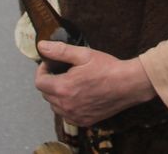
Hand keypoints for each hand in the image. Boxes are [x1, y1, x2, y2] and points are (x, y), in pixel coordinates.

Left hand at [34, 41, 156, 126]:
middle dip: (50, 82)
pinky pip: (67, 116)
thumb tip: (41, 46)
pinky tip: (78, 96)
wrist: (129, 84)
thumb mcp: (83, 54)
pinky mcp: (84, 121)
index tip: (50, 65)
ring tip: (71, 84)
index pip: (39, 82)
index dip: (42, 71)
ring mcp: (75, 115)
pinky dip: (68, 107)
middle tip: (62, 72)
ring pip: (55, 106)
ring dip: (57, 95)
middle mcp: (66, 105)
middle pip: (46, 94)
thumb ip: (60, 51)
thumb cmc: (107, 68)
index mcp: (63, 87)